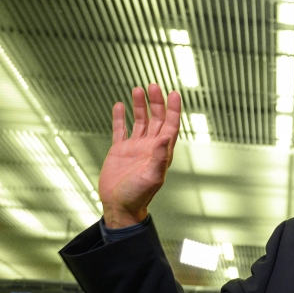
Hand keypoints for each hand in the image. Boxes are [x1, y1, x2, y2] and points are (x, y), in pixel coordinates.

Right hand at [99, 84, 180, 227]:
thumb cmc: (138, 196)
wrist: (119, 207)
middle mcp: (150, 147)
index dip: (173, 109)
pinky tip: (119, 106)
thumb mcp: (152, 177)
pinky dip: (120, 117)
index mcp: (161, 152)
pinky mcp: (119, 151)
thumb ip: (160, 157)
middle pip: (156, 119)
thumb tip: (167, 136)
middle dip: (156, 102)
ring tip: (138, 90)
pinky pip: (121, 130)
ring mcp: (134, 148)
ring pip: (140, 121)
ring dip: (140, 106)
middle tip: (153, 86)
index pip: (170, 125)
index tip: (174, 93)